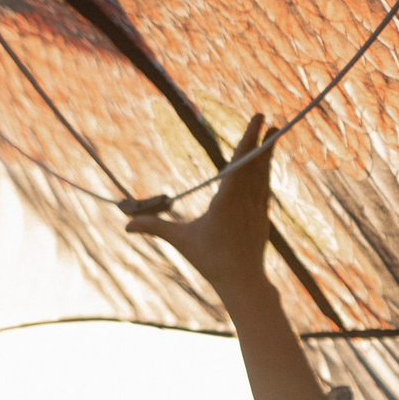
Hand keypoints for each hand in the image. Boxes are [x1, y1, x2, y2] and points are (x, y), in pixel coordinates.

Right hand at [124, 115, 276, 300]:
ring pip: (263, 175)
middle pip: (254, 164)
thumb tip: (125, 225)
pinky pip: (265, 188)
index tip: (259, 121)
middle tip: (266, 117)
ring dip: (266, 153)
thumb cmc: (211, 261)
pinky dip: (265, 172)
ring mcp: (258, 208)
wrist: (243, 282)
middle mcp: (246, 201)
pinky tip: (266, 164)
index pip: (239, 164)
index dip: (248, 141)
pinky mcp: (263, 217)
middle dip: (260, 139)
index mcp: (228, 201)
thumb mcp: (181, 241)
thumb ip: (154, 228)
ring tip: (273, 132)